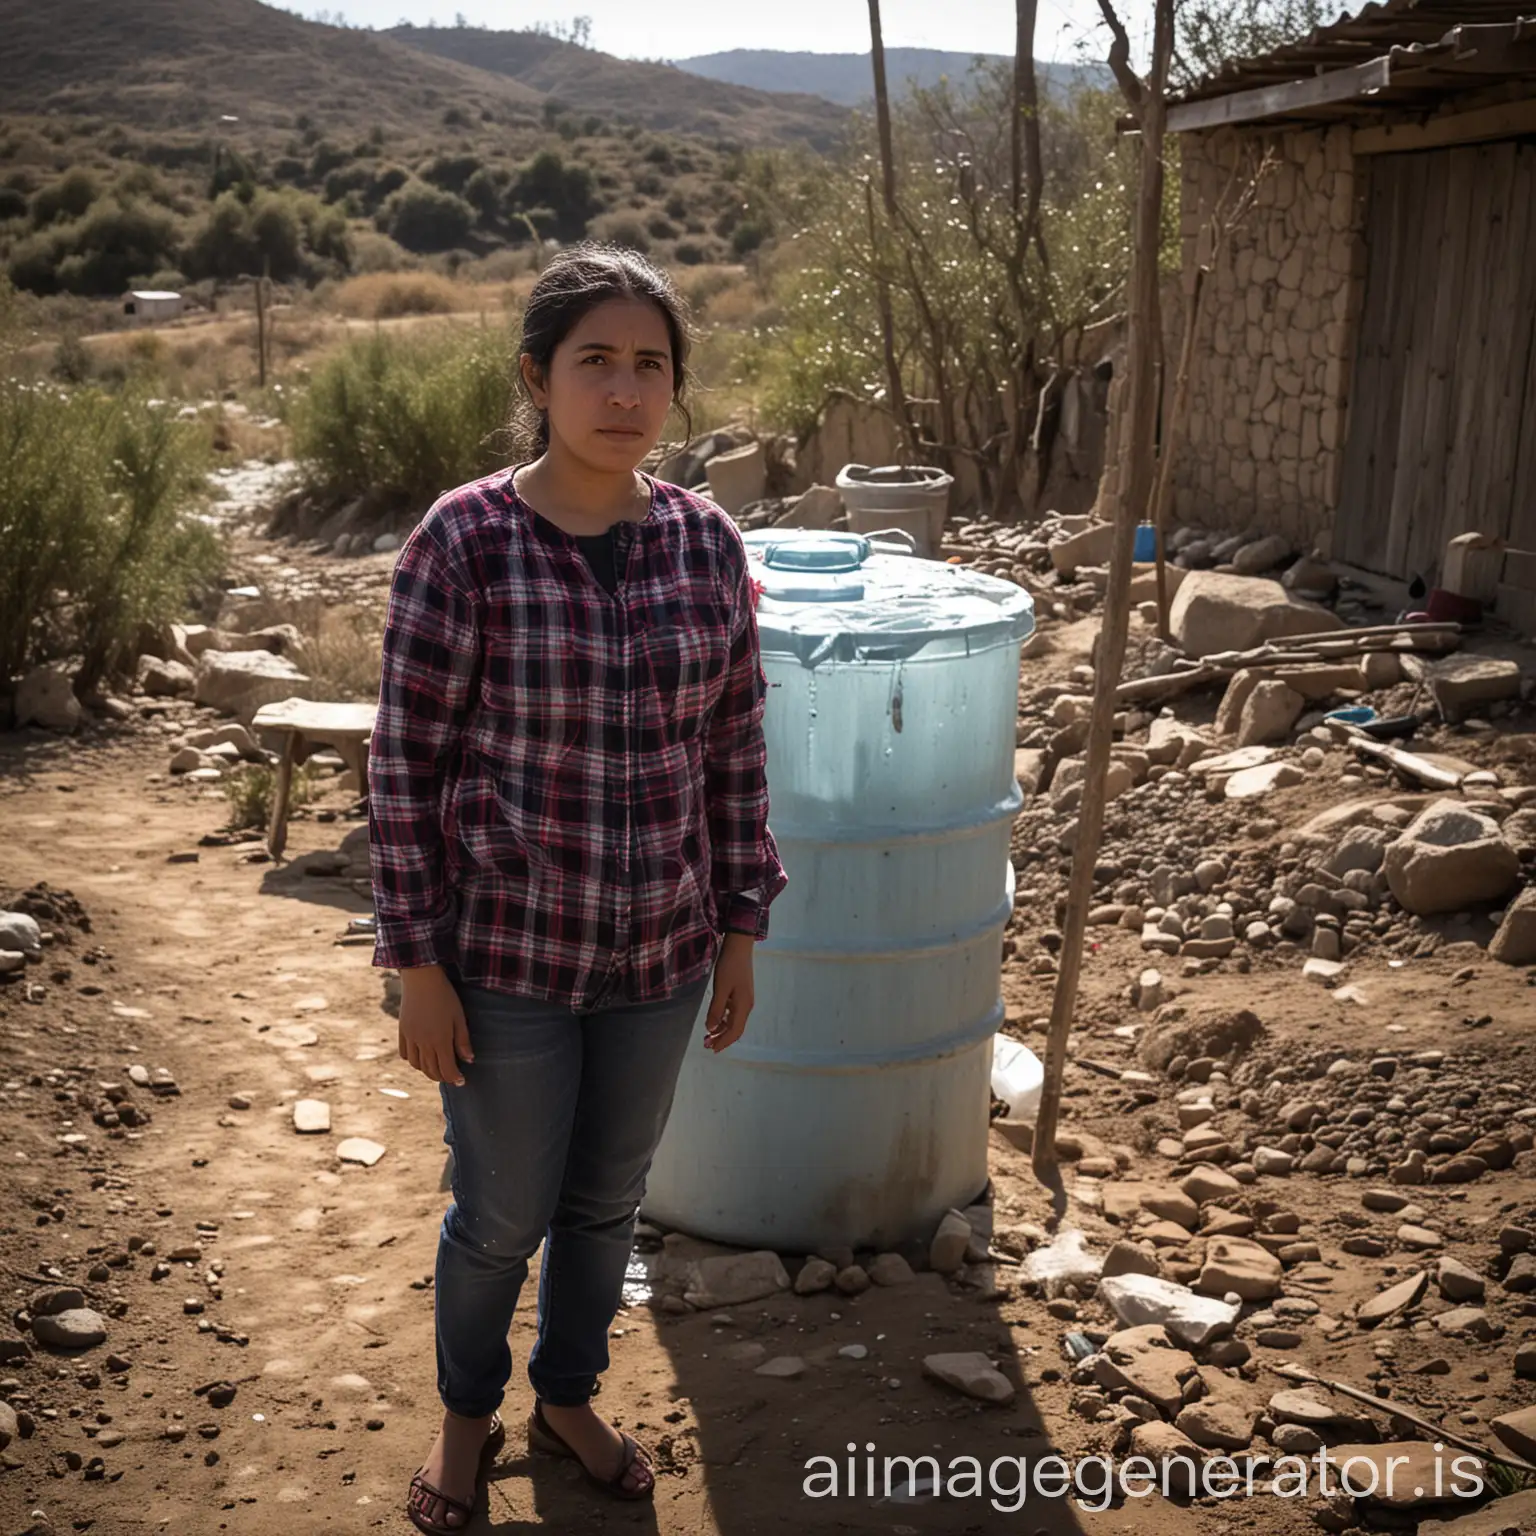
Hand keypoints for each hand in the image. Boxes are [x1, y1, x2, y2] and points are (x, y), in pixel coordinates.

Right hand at [397, 965, 472, 1085]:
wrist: (421, 979)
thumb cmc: (445, 997)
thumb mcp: (459, 1017)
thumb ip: (462, 1041)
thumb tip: (469, 1060)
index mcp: (440, 1041)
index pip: (447, 1069)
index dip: (455, 1078)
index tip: (462, 1081)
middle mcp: (423, 1043)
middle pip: (431, 1070)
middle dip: (442, 1077)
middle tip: (451, 1077)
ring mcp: (410, 1038)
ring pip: (417, 1065)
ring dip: (427, 1070)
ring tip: (437, 1068)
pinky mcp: (402, 1031)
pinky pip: (405, 1054)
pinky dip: (413, 1060)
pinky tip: (421, 1057)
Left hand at [704, 932, 754, 1052]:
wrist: (739, 947)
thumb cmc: (729, 966)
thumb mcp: (720, 988)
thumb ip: (716, 1009)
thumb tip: (711, 1029)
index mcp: (743, 1006)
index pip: (734, 1031)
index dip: (723, 1042)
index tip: (711, 1049)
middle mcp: (746, 1005)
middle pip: (736, 1029)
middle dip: (722, 1039)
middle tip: (707, 1045)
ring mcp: (745, 999)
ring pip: (734, 1021)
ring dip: (722, 1030)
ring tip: (709, 1035)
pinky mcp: (741, 994)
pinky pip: (733, 1013)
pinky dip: (724, 1020)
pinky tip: (716, 1020)